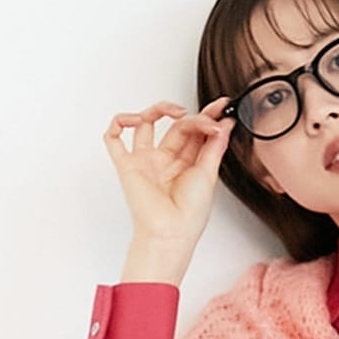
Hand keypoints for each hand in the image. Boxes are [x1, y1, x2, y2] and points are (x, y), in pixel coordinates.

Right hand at [103, 98, 236, 247]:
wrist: (171, 232)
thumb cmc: (189, 214)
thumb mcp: (208, 174)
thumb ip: (215, 147)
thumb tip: (225, 124)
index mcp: (185, 165)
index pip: (194, 132)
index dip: (205, 117)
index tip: (220, 105)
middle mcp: (165, 161)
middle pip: (176, 127)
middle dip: (193, 117)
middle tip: (208, 119)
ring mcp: (145, 162)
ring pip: (145, 124)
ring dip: (158, 110)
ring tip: (176, 112)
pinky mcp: (127, 166)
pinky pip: (114, 139)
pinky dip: (119, 123)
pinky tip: (134, 119)